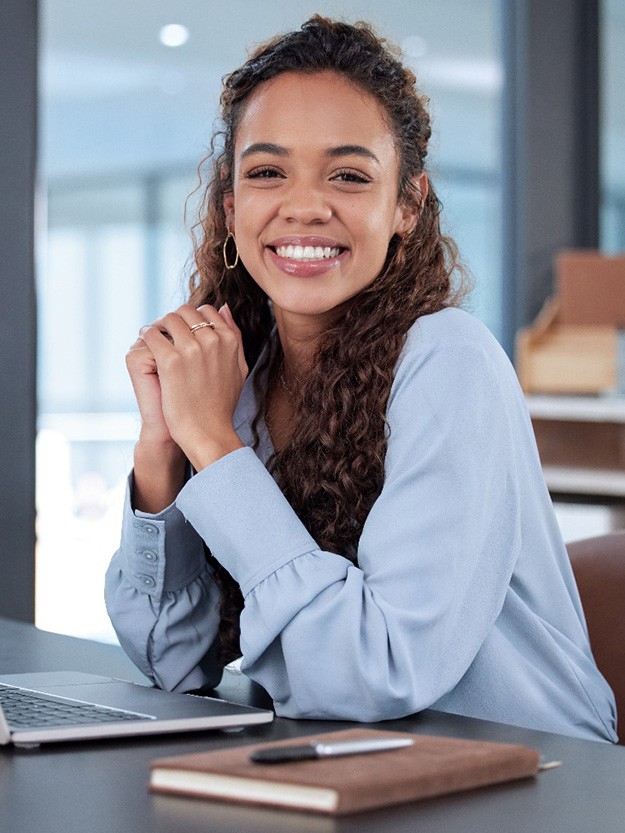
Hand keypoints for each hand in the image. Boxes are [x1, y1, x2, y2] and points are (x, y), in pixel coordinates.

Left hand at [137, 303, 246, 468]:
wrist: (208, 432)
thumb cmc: (221, 404)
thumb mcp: (238, 367)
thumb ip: (234, 335)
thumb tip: (223, 307)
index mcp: (229, 340)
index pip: (206, 310)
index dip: (192, 319)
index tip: (183, 333)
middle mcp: (212, 340)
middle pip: (185, 311)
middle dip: (174, 321)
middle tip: (164, 335)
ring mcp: (191, 349)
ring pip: (167, 319)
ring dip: (158, 327)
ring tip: (154, 341)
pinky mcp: (170, 361)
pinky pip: (152, 335)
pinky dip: (146, 338)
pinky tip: (146, 349)